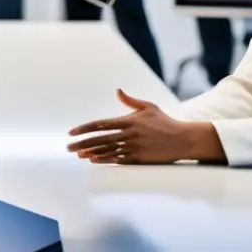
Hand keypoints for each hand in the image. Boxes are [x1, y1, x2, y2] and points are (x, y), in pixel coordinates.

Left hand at [67, 89, 221, 164]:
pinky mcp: (140, 158)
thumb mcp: (148, 107)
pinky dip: (105, 160)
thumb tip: (118, 90)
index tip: (71, 132)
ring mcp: (134, 147)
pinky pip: (118, 160)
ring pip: (107, 150)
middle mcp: (128, 134)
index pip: (100, 124)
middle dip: (82, 143)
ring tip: (77, 155)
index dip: (84, 128)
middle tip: (68, 147)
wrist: (183, 138)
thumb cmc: (165, 122)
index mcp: (128, 120)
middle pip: (100, 139)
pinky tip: (94, 161)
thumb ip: (130, 101)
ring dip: (91, 153)